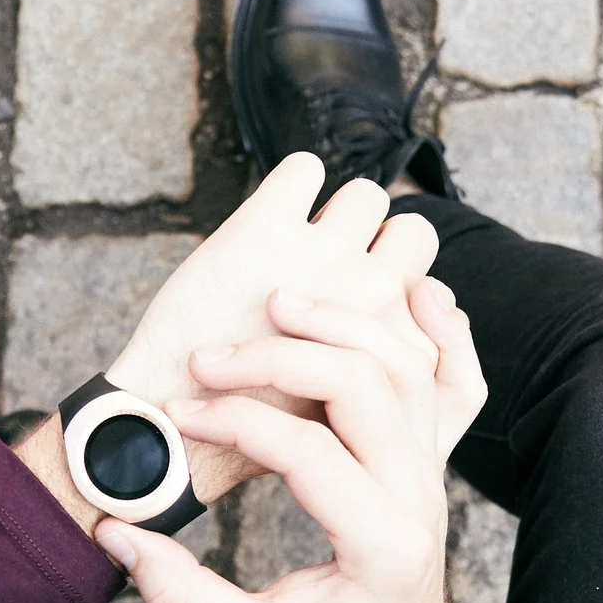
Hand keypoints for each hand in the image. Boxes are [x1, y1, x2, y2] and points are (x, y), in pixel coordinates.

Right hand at [93, 282, 543, 602]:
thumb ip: (184, 598)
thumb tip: (117, 535)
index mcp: (379, 546)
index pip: (308, 452)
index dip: (236, 423)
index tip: (179, 418)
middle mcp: (419, 497)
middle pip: (366, 386)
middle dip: (282, 357)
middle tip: (211, 359)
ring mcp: (434, 471)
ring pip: (407, 366)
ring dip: (344, 324)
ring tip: (279, 305)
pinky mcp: (434, 457)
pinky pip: (452, 378)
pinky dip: (439, 330)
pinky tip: (409, 294)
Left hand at [102, 153, 440, 501]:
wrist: (176, 431)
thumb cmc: (255, 433)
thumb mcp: (353, 427)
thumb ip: (388, 377)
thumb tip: (413, 313)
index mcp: (406, 349)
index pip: (427, 286)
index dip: (391, 288)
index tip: (355, 298)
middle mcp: (379, 296)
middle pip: (414, 232)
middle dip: (376, 242)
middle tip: (328, 266)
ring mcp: (328, 259)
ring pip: (365, 196)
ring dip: (334, 212)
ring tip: (293, 246)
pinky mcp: (268, 230)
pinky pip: (304, 170)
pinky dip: (291, 182)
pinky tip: (268, 218)